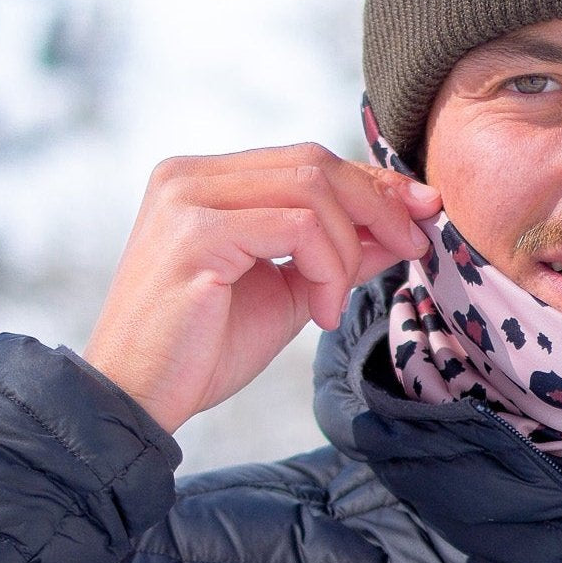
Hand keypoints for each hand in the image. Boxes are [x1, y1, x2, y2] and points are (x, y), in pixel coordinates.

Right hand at [83, 143, 440, 433]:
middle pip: (315, 163)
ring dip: (348, 249)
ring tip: (335, 304)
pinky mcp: (194, 233)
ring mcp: (187, 198)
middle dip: (379, 205)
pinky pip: (295, 226)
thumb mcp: (292, 291)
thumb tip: (405, 225)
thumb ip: (340, 252)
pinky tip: (321, 312)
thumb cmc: (205, 349)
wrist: (139, 401)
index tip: (423, 212)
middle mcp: (190, 175)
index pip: (308, 161)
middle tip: (412, 247)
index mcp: (206, 180)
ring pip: (312, 190)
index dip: (374, 183)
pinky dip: (327, 268)